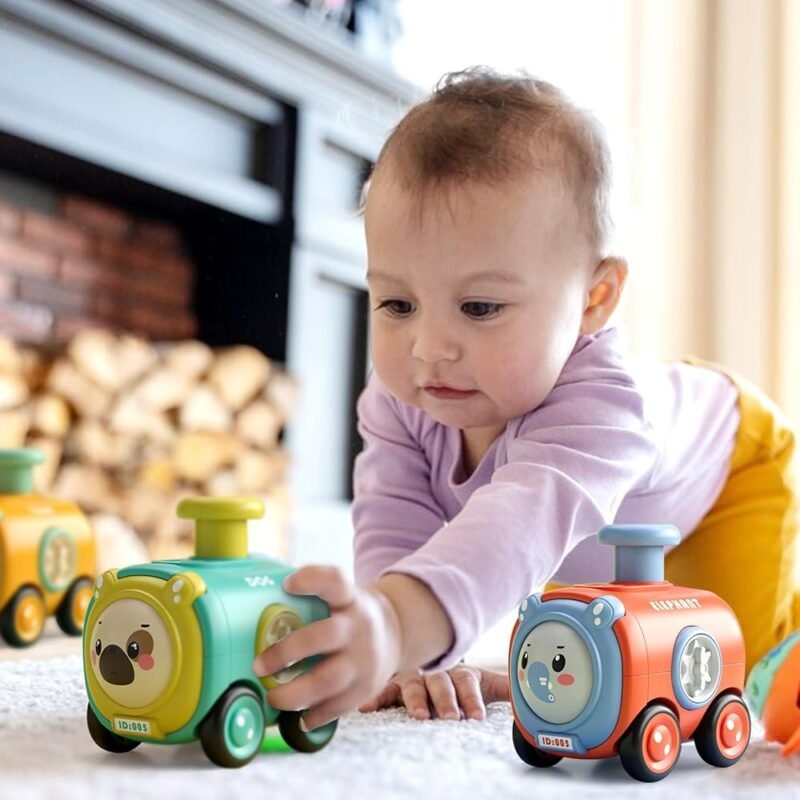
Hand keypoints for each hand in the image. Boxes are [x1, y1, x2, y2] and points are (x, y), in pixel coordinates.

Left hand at [252, 566, 402, 731]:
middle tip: (258, 664)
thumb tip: (254, 585)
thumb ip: (311, 594)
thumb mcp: (341, 595)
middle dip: (288, 651)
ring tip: (272, 697)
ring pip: (330, 678)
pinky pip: (338, 706)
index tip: (287, 584)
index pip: (334, 581)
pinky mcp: (366, 687)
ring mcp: (365, 659)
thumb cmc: (350, 614)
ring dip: (295, 693)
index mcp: (350, 598)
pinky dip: (314, 715)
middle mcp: (360, 626)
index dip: (311, 580)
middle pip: (326, 635)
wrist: (396, 633)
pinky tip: (298, 717)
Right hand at [359, 665, 508, 720]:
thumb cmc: (461, 682)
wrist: (434, 664)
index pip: (467, 683)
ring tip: (419, 717)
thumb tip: (531, 694)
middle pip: (441, 683)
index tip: (477, 717)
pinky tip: (367, 707)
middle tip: (451, 719)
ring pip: (414, 685)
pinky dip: (376, 697)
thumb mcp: (486, 683)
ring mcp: (414, 678)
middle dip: (447, 701)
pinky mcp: (393, 685)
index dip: (472, 700)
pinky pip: (383, 690)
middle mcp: (436, 673)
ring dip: (416, 700)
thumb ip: (506, 689)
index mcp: (460, 673)